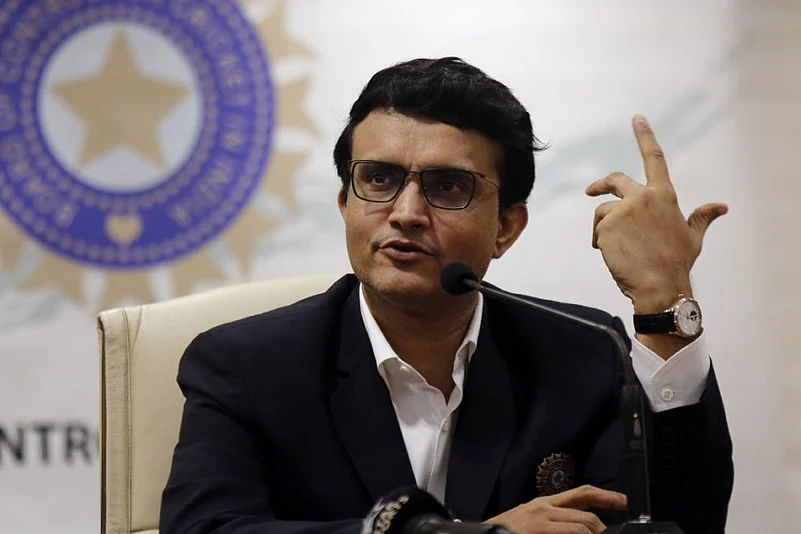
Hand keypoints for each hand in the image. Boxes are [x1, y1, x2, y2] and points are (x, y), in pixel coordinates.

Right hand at [484, 485, 626, 533]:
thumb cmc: (506, 532)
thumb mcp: (530, 521)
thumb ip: (554, 521)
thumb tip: (580, 526)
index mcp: (544, 504)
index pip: (582, 494)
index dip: (607, 497)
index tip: (624, 502)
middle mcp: (545, 508)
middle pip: (587, 511)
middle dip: (605, 521)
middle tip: (616, 526)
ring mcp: (542, 521)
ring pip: (583, 525)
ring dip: (595, 533)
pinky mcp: (539, 532)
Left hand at [585, 114, 727, 314]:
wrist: (659, 285)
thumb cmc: (676, 263)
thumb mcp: (692, 237)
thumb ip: (701, 218)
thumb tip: (722, 207)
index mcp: (664, 195)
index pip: (655, 158)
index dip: (645, 135)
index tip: (637, 118)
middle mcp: (643, 197)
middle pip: (615, 180)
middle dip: (601, 185)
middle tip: (591, 191)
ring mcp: (623, 210)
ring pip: (602, 213)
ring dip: (602, 229)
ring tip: (614, 249)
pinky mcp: (607, 224)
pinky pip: (596, 229)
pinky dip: (600, 242)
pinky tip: (612, 255)